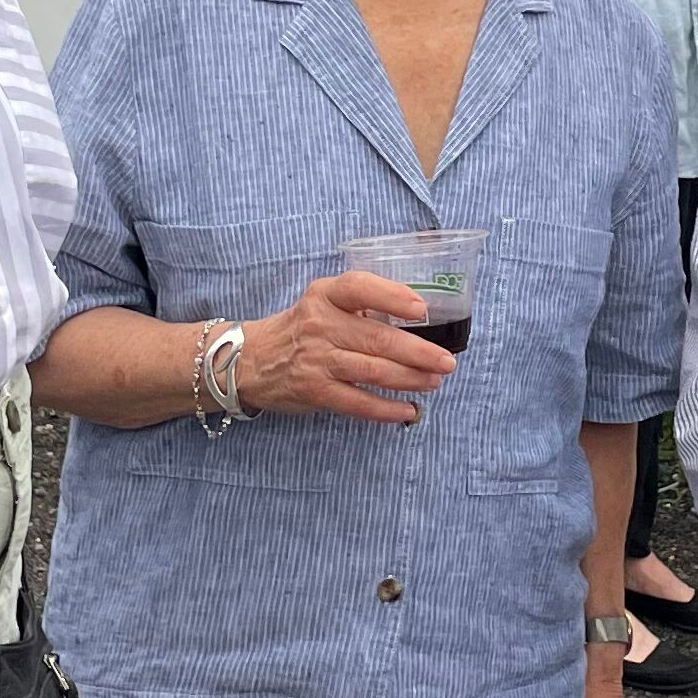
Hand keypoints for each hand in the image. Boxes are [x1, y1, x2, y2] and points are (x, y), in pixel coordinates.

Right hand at [235, 273, 456, 425]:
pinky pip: (358, 402)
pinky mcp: (315, 391)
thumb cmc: (301, 328)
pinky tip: (408, 409)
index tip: (421, 309)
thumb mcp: (323, 302)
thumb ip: (361, 305)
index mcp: (325, 295)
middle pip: (378, 338)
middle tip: (446, 361)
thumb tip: (417, 319)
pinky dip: (386, 409)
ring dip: (410, 379)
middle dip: (419, 352)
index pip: (360, 288)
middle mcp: (320, 324)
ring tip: (434, 381)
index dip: (393, 297)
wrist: (251, 359)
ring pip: (373, 371)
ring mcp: (317, 360)